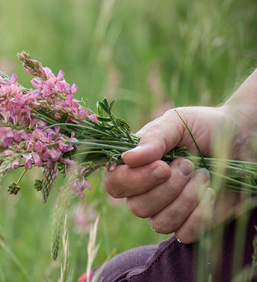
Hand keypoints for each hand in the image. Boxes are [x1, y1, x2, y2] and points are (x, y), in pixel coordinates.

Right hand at [104, 106, 240, 243]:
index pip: (115, 184)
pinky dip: (200, 215)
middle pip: (137, 207)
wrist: (242, 139)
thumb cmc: (203, 127)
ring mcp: (166, 210)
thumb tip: (127, 159)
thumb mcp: (176, 123)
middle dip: (168, 188)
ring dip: (186, 199)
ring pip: (160, 223)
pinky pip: (184, 233)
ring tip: (203, 175)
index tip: (163, 167)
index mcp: (135, 166)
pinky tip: (211, 193)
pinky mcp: (190, 225)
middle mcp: (145, 191)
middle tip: (189, 164)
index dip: (134, 181)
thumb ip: (153, 138)